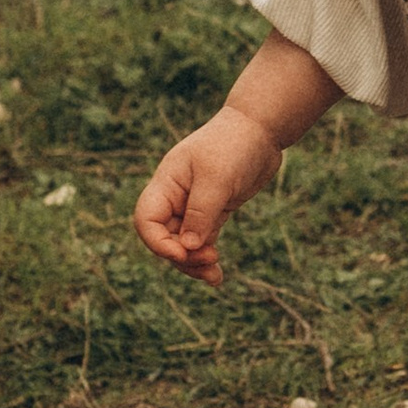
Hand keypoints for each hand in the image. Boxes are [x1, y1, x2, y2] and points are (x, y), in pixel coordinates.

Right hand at [132, 108, 281, 283]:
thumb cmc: (234, 145)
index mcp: (166, 184)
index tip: (184, 252)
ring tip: (215, 277)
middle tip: (210, 261)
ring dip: (195, 263)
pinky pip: (202, 241)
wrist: (261, 130)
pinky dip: (207, 257)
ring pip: (184, 244)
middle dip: (183, 257)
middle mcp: (175, 197)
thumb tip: (188, 247)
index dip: (158, 242)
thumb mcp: (217, 178)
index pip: (146, 220)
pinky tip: (217, 275)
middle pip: (165, 237)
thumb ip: (201, 212)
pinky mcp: (213, 211)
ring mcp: (194, 205)